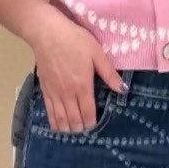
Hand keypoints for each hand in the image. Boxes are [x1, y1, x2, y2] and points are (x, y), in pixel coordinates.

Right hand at [26, 9, 125, 130]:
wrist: (47, 33)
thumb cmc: (74, 40)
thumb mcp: (96, 53)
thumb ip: (109, 73)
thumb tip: (123, 89)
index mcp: (83, 86)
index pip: (88, 112)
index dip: (92, 123)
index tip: (96, 128)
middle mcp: (68, 94)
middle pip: (74, 119)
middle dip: (81, 129)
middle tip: (86, 133)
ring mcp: (55, 93)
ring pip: (61, 118)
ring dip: (68, 129)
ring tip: (74, 133)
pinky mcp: (45, 89)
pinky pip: (49, 111)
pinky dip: (54, 122)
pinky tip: (57, 127)